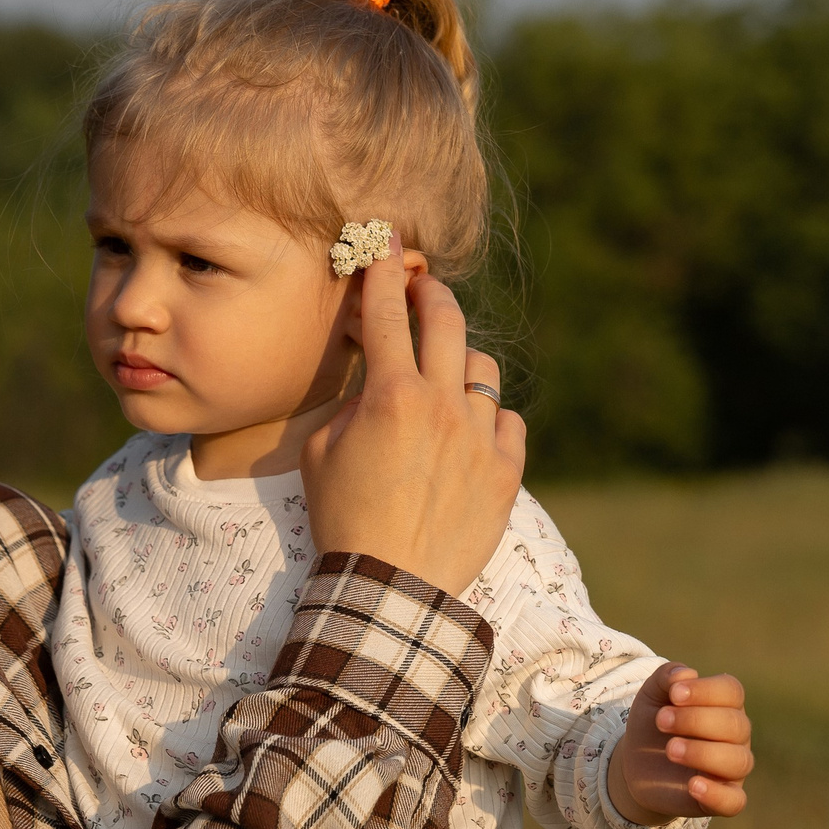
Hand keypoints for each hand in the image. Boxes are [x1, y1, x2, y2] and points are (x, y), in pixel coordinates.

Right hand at [301, 244, 526, 600]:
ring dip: (459, 363)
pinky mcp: (506, 471)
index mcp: (389, 396)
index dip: (382, 271)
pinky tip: (468, 437)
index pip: (385, 313)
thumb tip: (376, 383)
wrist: (390, 585)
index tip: (384, 243)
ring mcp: (479, 437)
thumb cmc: (342, 519)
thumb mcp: (320, 452)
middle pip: (446, 321)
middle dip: (431, 294)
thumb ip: (350, 405)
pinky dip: (488, 421)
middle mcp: (441, 406)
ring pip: (482, 369)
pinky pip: (508, 422)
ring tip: (443, 382)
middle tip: (421, 289)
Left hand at [612, 663, 753, 820]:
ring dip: (702, 753)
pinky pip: (735, 801)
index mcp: (725, 705)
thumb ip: (666, 678)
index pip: (731, 691)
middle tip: (661, 722)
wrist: (638, 763)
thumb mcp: (652, 695)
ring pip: (738, 761)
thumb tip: (686, 674)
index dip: (705, 690)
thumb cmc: (654, 723)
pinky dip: (718, 794)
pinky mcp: (723, 798)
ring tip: (670, 750)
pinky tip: (693, 785)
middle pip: (734, 724)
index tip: (674, 694)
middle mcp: (736, 736)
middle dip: (695, 720)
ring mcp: (732, 769)